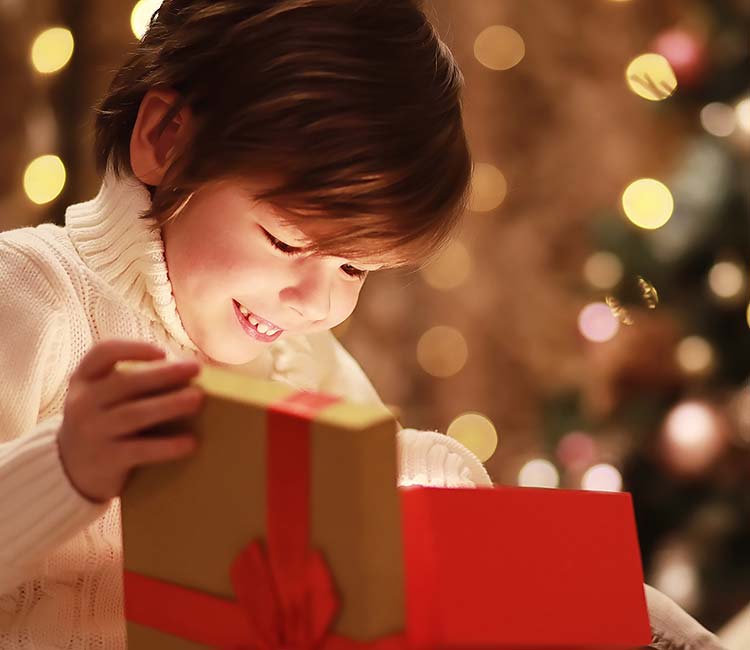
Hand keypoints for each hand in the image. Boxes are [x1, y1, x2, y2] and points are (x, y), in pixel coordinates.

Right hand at [58, 339, 204, 503]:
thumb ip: (134, 381)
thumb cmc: (104, 421)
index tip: (163, 353)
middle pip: (125, 383)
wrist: (72, 470)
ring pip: (134, 415)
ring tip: (197, 399)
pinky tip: (190, 443)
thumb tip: (187, 368)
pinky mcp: (105, 460)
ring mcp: (91, 432)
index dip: (133, 349)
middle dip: (163, 374)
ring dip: (169, 405)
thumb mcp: (105, 396)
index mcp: (84, 379)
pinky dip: (167, 446)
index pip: (102, 353)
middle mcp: (82, 403)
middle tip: (195, 368)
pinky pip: (140, 450)